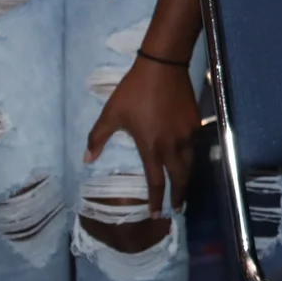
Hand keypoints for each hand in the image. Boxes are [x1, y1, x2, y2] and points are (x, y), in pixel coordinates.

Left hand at [85, 53, 198, 215]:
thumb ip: (98, 138)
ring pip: (190, 163)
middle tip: (177, 208)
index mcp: (151, 147)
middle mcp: (172, 145)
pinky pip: (194, 145)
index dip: (155, 201)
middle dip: (179, 195)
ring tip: (183, 187)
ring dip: (186, 178)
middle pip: (180, 178)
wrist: (162, 66)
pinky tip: (186, 155)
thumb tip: (87, 159)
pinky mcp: (195, 122)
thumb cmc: (134, 91)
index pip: (155, 182)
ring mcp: (187, 134)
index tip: (156, 214)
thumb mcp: (111, 114)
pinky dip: (190, 155)